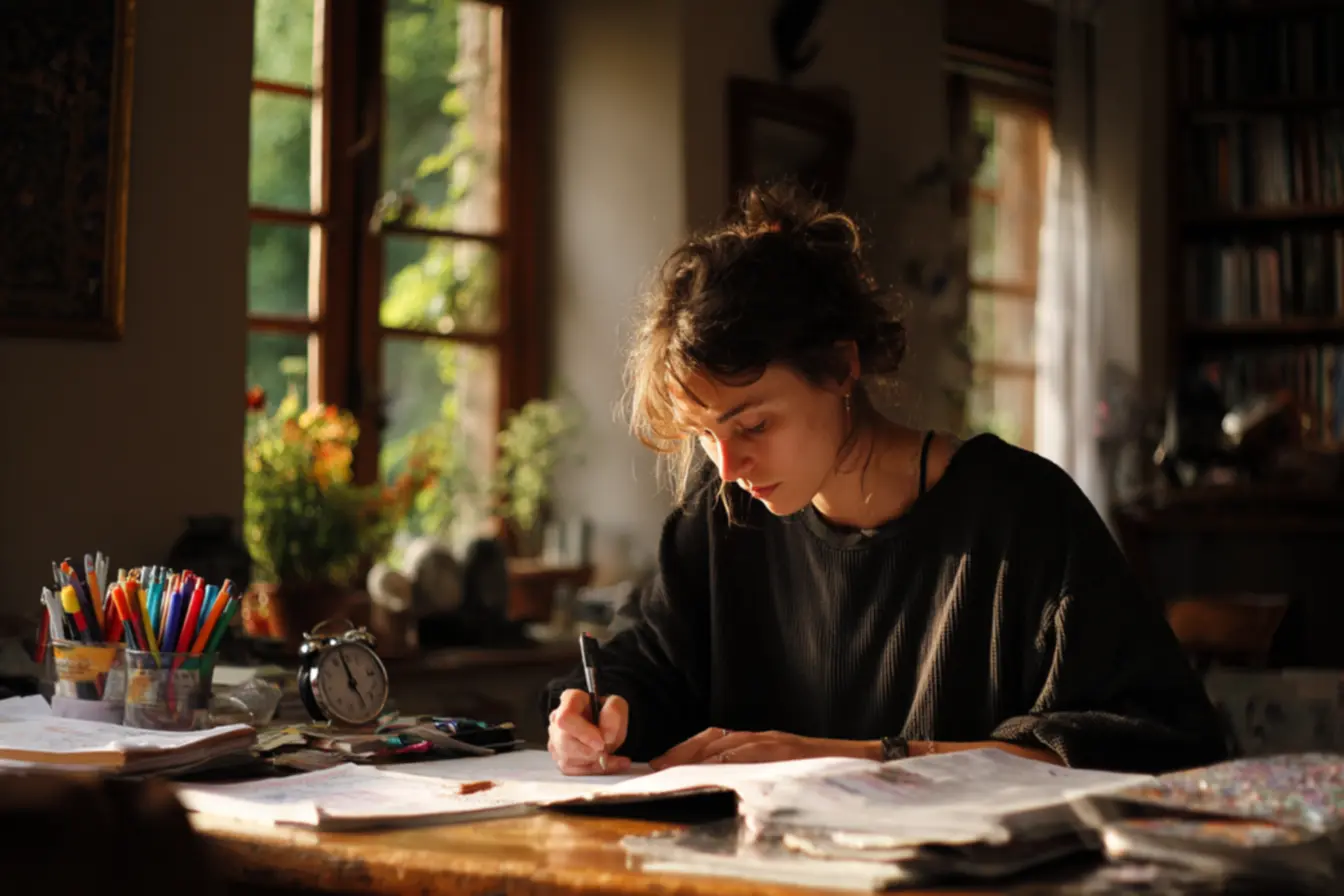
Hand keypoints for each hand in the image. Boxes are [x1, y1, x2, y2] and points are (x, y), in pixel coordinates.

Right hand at [547, 688, 631, 775]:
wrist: (606, 727)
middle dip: (591, 751)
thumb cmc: (608, 714)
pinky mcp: (559, 758)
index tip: (601, 743)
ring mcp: (555, 740)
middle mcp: (556, 719)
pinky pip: (574, 771)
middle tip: (607, 748)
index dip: (583, 733)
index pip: (566, 718)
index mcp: (570, 700)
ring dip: (594, 761)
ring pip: (568, 759)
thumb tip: (606, 735)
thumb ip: (614, 713)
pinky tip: (608, 763)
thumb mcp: (618, 705)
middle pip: (565, 742)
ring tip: (611, 754)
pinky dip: (594, 770)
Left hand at [650, 727, 871, 769]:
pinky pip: (755, 756)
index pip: (713, 739)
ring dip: (698, 758)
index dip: (684, 749)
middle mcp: (765, 738)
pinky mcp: (790, 753)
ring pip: (729, 747)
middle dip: (682, 754)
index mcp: (761, 740)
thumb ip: (754, 768)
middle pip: (713, 741)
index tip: (659, 763)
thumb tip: (719, 783)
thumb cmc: (822, 768)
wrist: (866, 761)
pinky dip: (731, 762)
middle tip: (656, 767)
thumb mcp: (782, 766)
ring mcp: (777, 744)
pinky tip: (713, 771)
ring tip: (673, 771)